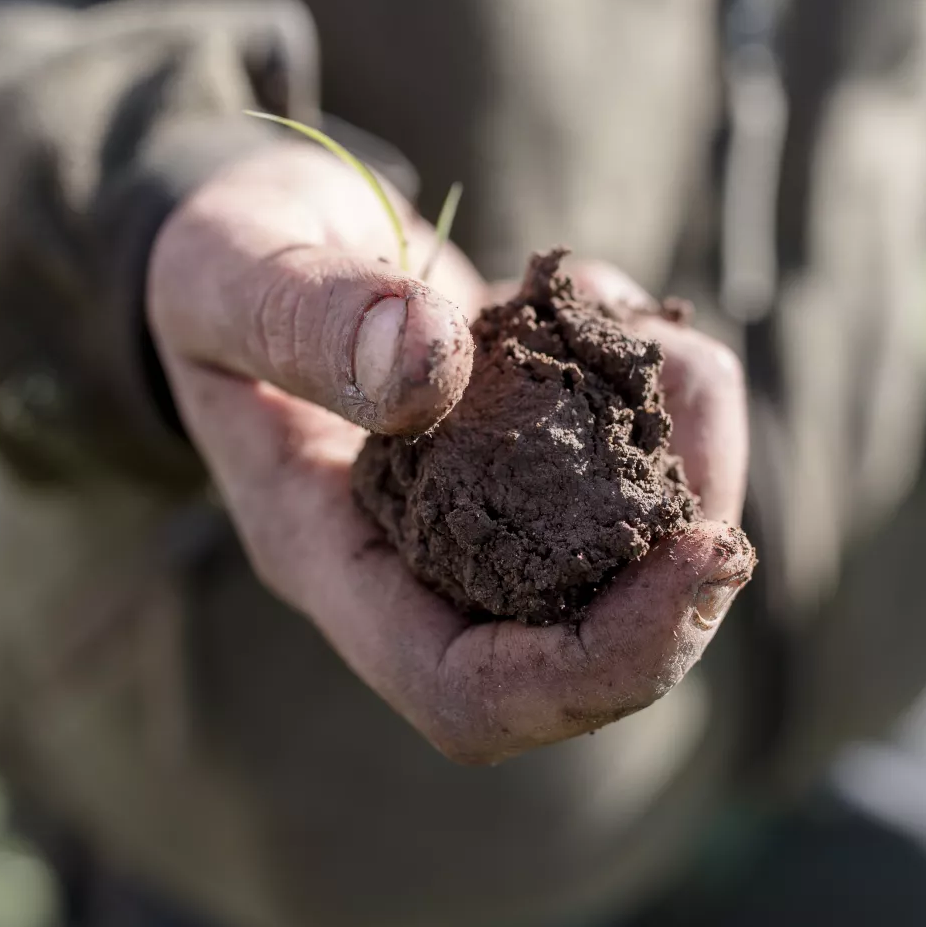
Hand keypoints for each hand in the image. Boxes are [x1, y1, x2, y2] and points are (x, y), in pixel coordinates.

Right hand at [147, 146, 752, 763]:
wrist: (250, 235)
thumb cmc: (219, 263)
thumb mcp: (230, 273)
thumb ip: (306, 316)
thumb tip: (428, 365)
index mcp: (327, 558)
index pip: (469, 691)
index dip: (598, 663)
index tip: (700, 555)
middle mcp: (415, 564)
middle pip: (579, 653)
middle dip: (681, 566)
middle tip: (707, 396)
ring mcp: (478, 518)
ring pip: (624, 561)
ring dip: (687, 453)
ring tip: (662, 338)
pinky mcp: (525, 457)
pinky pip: (627, 467)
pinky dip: (656, 388)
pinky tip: (610, 300)